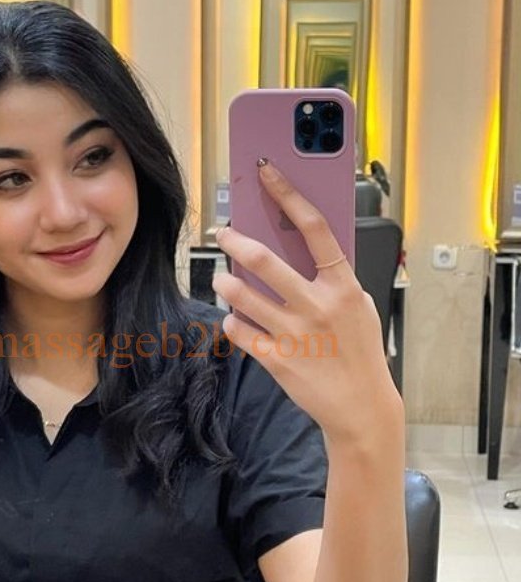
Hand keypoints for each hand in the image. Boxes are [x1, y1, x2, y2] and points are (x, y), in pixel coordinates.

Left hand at [212, 161, 401, 444]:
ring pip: (241, 295)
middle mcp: (317, 305)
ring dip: (224, 282)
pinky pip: (239, 331)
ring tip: (221, 278)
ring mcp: (295, 333)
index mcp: (342, 286)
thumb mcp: (360, 308)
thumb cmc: (360, 352)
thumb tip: (303, 248)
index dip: (288, 195)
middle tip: (222, 233)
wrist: (360, 407)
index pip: (314, 228)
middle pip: (264, 260)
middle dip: (235, 241)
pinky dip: (231, 321)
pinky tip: (234, 318)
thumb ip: (334, 280)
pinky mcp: (276, 360)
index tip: (267, 173)